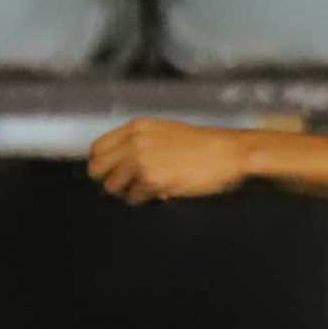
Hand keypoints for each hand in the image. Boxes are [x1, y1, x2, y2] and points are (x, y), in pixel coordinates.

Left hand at [87, 118, 256, 204]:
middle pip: (98, 169)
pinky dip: (144, 200)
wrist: (230, 154)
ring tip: (148, 189)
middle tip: (129, 185)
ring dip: (128, 192)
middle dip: (110, 180)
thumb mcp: (166, 132)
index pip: (97, 148)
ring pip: (112, 187)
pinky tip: (161, 193)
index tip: (113, 173)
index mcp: (137, 128)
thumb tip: (121, 163)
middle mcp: (134, 142)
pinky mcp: (152, 181)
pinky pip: (133, 198)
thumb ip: (141, 142)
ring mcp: (141, 162)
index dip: (103, 164)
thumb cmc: (204, 145)